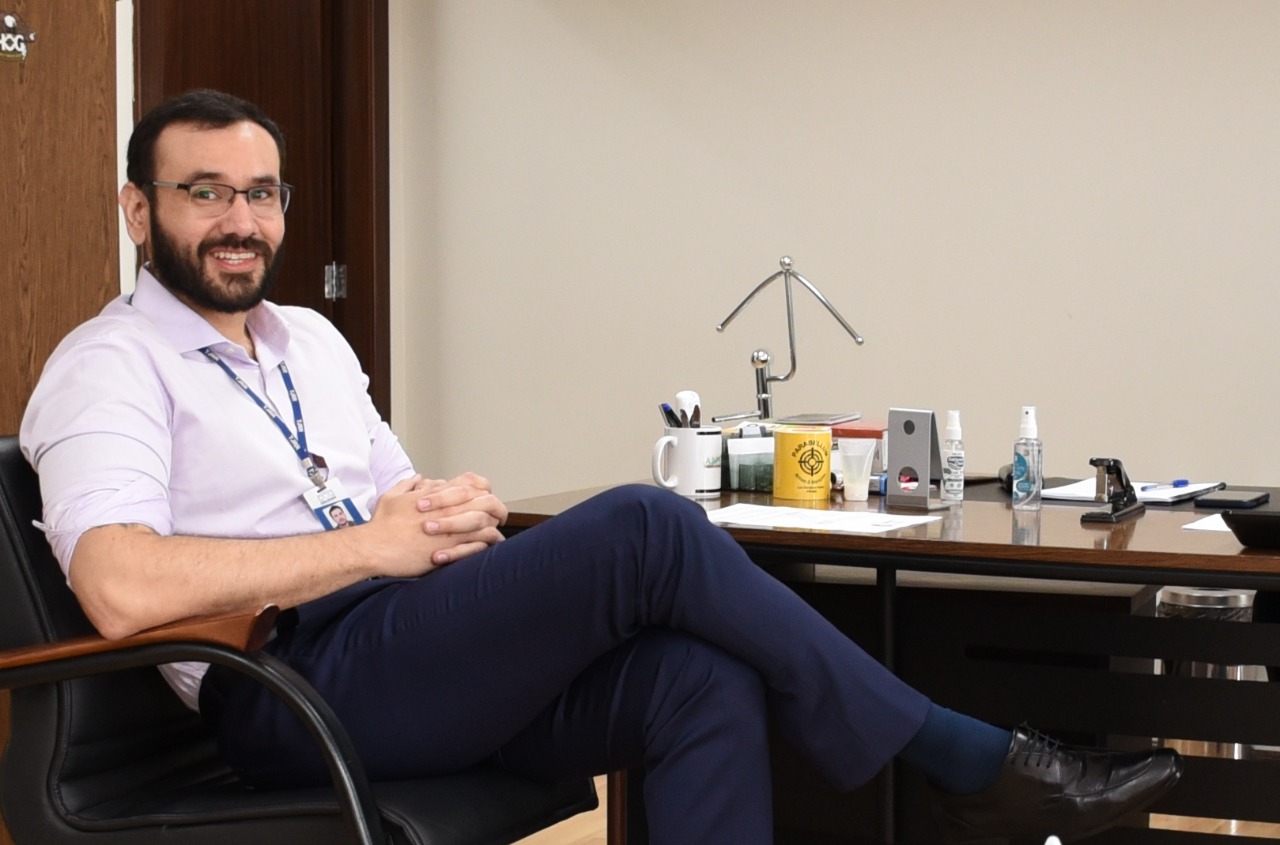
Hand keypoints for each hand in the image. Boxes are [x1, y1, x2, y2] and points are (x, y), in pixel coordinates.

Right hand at [370, 474, 506, 570]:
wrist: (374, 548)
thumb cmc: (381, 525)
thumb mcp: (392, 496)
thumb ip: (408, 484)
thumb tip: (419, 478)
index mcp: (436, 495)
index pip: (470, 485)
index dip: (482, 490)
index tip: (485, 498)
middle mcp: (447, 509)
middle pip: (485, 501)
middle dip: (496, 507)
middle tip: (499, 515)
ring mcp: (451, 529)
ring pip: (486, 522)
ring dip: (494, 526)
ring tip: (496, 532)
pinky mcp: (450, 548)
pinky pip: (479, 543)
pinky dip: (488, 544)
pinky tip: (491, 547)